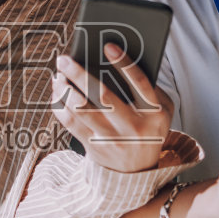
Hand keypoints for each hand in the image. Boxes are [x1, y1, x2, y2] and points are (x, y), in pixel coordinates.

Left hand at [51, 44, 172, 172]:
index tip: (108, 46)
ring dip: (65, 90)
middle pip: (104, 96)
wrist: (138, 171)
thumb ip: (150, 88)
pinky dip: (60, 106)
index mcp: (153, 113)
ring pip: (82, 110)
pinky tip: (57, 93)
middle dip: (80, 74)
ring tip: (57, 75)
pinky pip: (71, 124)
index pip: (140, 83)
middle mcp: (133, 127)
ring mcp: (112, 139)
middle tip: (63, 58)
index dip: (124, 63)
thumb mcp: (161, 111)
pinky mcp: (94, 147)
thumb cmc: (148, 129)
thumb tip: (121, 59)